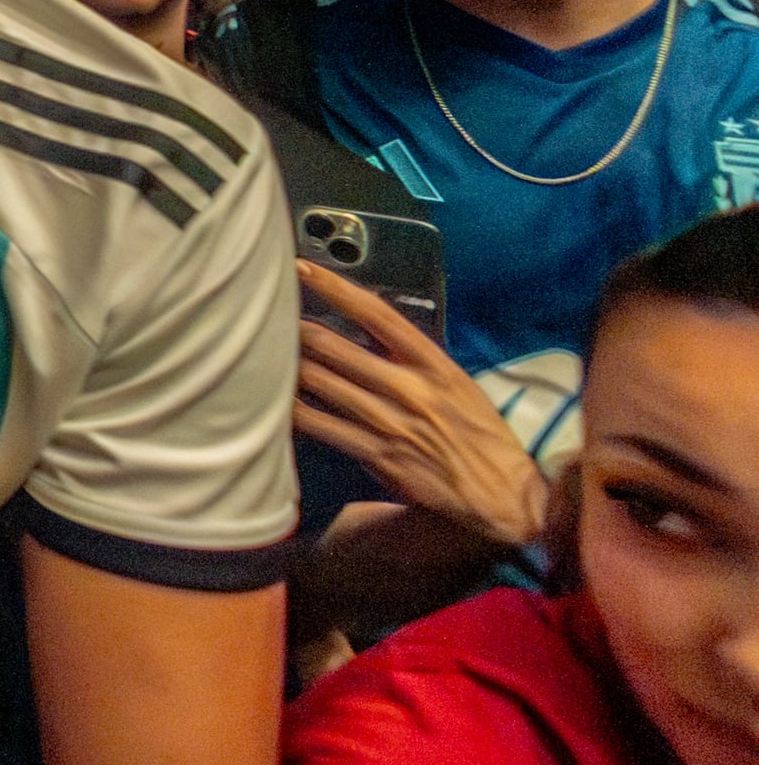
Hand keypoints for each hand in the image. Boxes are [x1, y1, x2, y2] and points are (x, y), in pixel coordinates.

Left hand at [295, 260, 552, 547]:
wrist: (504, 496)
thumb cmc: (480, 438)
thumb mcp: (458, 386)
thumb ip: (414, 361)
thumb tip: (366, 335)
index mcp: (434, 366)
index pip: (377, 314)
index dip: (335, 287)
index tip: (302, 268)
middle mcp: (410, 389)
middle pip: (334, 347)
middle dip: (295, 330)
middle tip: (267, 317)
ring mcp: (391, 423)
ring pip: (320, 383)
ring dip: (286, 367)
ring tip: (260, 352)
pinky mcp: (378, 456)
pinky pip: (322, 427)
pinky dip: (294, 412)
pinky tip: (273, 401)